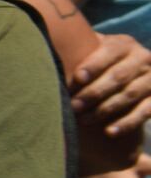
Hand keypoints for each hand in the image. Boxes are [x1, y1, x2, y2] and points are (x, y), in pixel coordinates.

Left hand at [72, 32, 150, 173]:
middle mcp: (142, 58)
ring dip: (106, 109)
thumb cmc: (97, 63)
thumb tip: (37, 47)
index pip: (110, 52)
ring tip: (84, 120)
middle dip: (95, 93)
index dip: (94, 65)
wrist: (130, 73)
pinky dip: (127, 123)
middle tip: (73, 106)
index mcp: (124, 44)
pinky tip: (109, 132)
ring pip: (131, 94)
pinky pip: (146, 111)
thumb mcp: (90, 52)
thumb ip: (74, 50)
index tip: (77, 78)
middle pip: (119, 76)